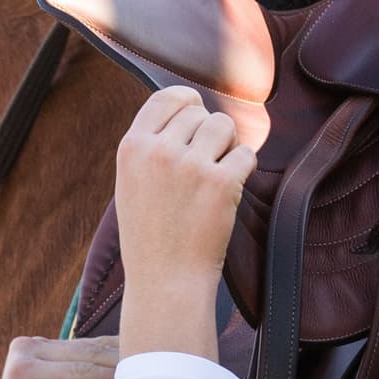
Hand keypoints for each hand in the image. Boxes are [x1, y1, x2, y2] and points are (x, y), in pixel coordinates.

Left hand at [0, 335, 118, 378]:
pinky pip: (92, 351)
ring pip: (97, 348)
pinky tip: (136, 378)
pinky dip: (114, 365)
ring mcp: (39, 344)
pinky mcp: (52, 347)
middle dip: (127, 371)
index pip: (84, 373)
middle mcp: (29, 349)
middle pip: (92, 355)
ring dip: (124, 364)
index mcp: (24, 372)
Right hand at [113, 87, 254, 359]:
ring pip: (224, 126)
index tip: (197, 113)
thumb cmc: (150, 236)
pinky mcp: (221, 183)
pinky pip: (245, 154)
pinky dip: (243, 169)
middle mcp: (159, 150)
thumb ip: (151, 145)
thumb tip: (188, 107)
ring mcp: (191, 166)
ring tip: (217, 174)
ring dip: (227, 146)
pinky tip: (229, 191)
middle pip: (199, 112)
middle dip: (208, 133)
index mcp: (132, 147)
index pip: (166, 97)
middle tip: (204, 166)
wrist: (165, 281)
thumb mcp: (132, 183)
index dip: (187, 102)